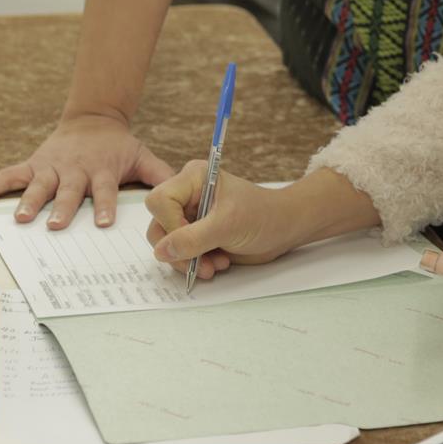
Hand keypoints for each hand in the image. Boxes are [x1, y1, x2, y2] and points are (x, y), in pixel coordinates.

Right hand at [0, 113, 174, 228]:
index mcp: (102, 170)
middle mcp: (74, 169)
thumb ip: (160, 175)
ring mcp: (51, 167)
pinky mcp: (32, 164)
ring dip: (28, 200)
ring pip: (37, 185)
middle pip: (69, 191)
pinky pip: (8, 175)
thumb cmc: (119, 146)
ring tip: (20, 218)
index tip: (102, 223)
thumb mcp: (142, 156)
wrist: (93, 119)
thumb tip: (182, 195)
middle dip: (62, 208)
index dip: (103, 205)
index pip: (104, 190)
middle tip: (54, 225)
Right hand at [145, 162, 301, 278]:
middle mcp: (186, 195)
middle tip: (202, 264)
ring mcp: (190, 215)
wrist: (283, 229)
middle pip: (158, 225)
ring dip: (189, 260)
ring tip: (216, 265)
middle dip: (179, 250)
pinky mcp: (195, 234)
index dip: (170, 225)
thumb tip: (161, 250)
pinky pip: (180, 253)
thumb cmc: (263, 216)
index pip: (159, 201)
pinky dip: (195, 263)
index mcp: (193, 178)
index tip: (192, 241)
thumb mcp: (228, 225)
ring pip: (167, 244)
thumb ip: (193, 238)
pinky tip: (219, 262)